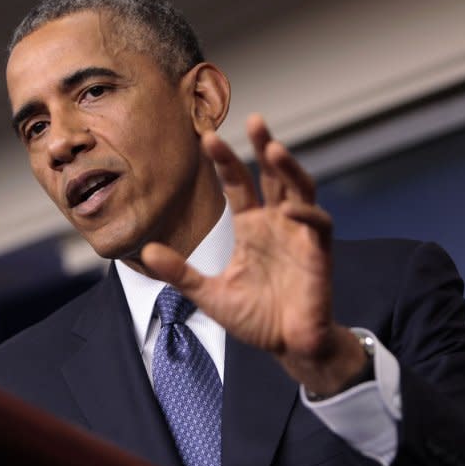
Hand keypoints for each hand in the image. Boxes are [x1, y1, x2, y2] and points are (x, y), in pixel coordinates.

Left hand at [141, 114, 365, 394]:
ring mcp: (299, 235)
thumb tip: (145, 252)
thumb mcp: (209, 294)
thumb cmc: (255, 318)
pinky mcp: (319, 254)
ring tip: (273, 147)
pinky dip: (306, 215)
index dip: (226, 161)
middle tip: (254, 118)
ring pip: (300, 190)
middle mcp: (276, 223)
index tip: (207, 137)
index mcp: (251, 227)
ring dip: (289, 168)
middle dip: (265, 146)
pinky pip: (318, 225)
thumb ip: (180, 273)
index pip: (238, 183)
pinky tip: (288, 210)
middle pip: (273, 175)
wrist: (288, 346)